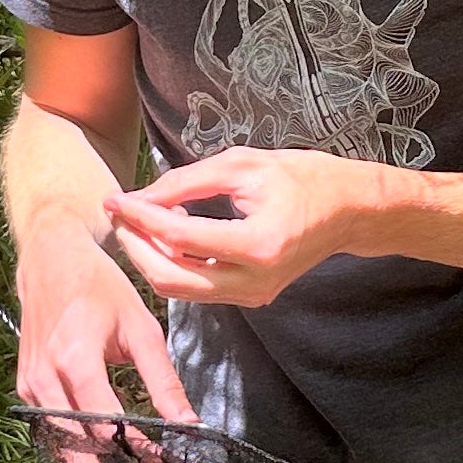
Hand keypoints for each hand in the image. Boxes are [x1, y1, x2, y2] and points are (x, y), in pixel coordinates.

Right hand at [16, 219, 193, 455]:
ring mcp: (30, 387)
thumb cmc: (98, 288)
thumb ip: (164, 380)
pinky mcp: (25, 390)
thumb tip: (189, 423)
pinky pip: (51, 433)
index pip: (109, 428)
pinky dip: (78, 449)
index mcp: (75, 360)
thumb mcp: (142, 328)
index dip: (140, 453)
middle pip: (82, 448)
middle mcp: (46, 379)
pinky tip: (106, 452)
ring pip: (63, 449)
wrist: (51, 261)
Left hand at [106, 147, 373, 307]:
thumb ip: (187, 182)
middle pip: (171, 278)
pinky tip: (164, 236)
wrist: (349, 211)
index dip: (140, 218)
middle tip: (119, 216)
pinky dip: (172, 264)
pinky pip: (198, 288)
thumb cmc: (302, 178)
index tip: (114, 199)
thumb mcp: (243, 165)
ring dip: (150, 259)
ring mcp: (253, 295)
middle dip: (136, 247)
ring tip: (136, 223)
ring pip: (180, 290)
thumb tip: (140, 197)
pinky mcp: (250, 297)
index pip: (180, 237)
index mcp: (257, 245)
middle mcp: (254, 281)